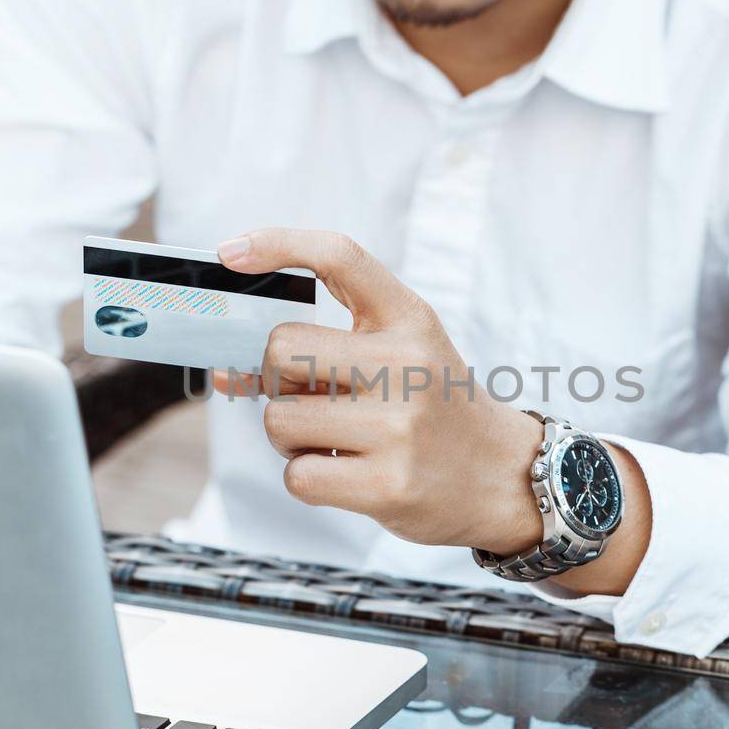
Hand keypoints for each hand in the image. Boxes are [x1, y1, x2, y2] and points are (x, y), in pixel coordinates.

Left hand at [215, 228, 544, 554]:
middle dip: (276, 379)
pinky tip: (344, 472)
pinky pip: (298, 475)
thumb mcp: (397, 355)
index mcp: (409, 318)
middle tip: (310, 396)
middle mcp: (408, 363)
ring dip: (290, 436)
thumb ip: (320, 351)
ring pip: (280, 419)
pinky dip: (306, 477)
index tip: (230, 254)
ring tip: (334, 440)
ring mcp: (400, 427)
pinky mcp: (389, 485)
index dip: (278, 244)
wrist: (505, 475)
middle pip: (282, 349)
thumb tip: (223, 368)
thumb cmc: (434, 409)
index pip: (340, 256)